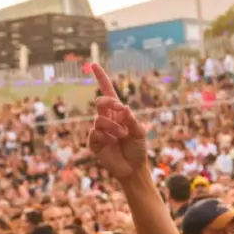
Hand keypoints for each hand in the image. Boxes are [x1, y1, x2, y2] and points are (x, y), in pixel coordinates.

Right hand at [87, 63, 147, 180]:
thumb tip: (124, 107)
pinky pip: (95, 133)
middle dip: (108, 103)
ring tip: (122, 136)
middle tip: (119, 109)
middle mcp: (107, 119)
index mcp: (118, 113)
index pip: (108, 92)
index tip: (93, 65)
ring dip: (113, 126)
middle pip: (100, 102)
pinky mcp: (94, 142)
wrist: (133, 168)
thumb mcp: (139, 132)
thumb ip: (132, 119)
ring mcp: (99, 131)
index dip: (101, 78)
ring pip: (99, 119)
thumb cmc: (138, 149)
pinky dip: (105, 136)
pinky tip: (111, 143)